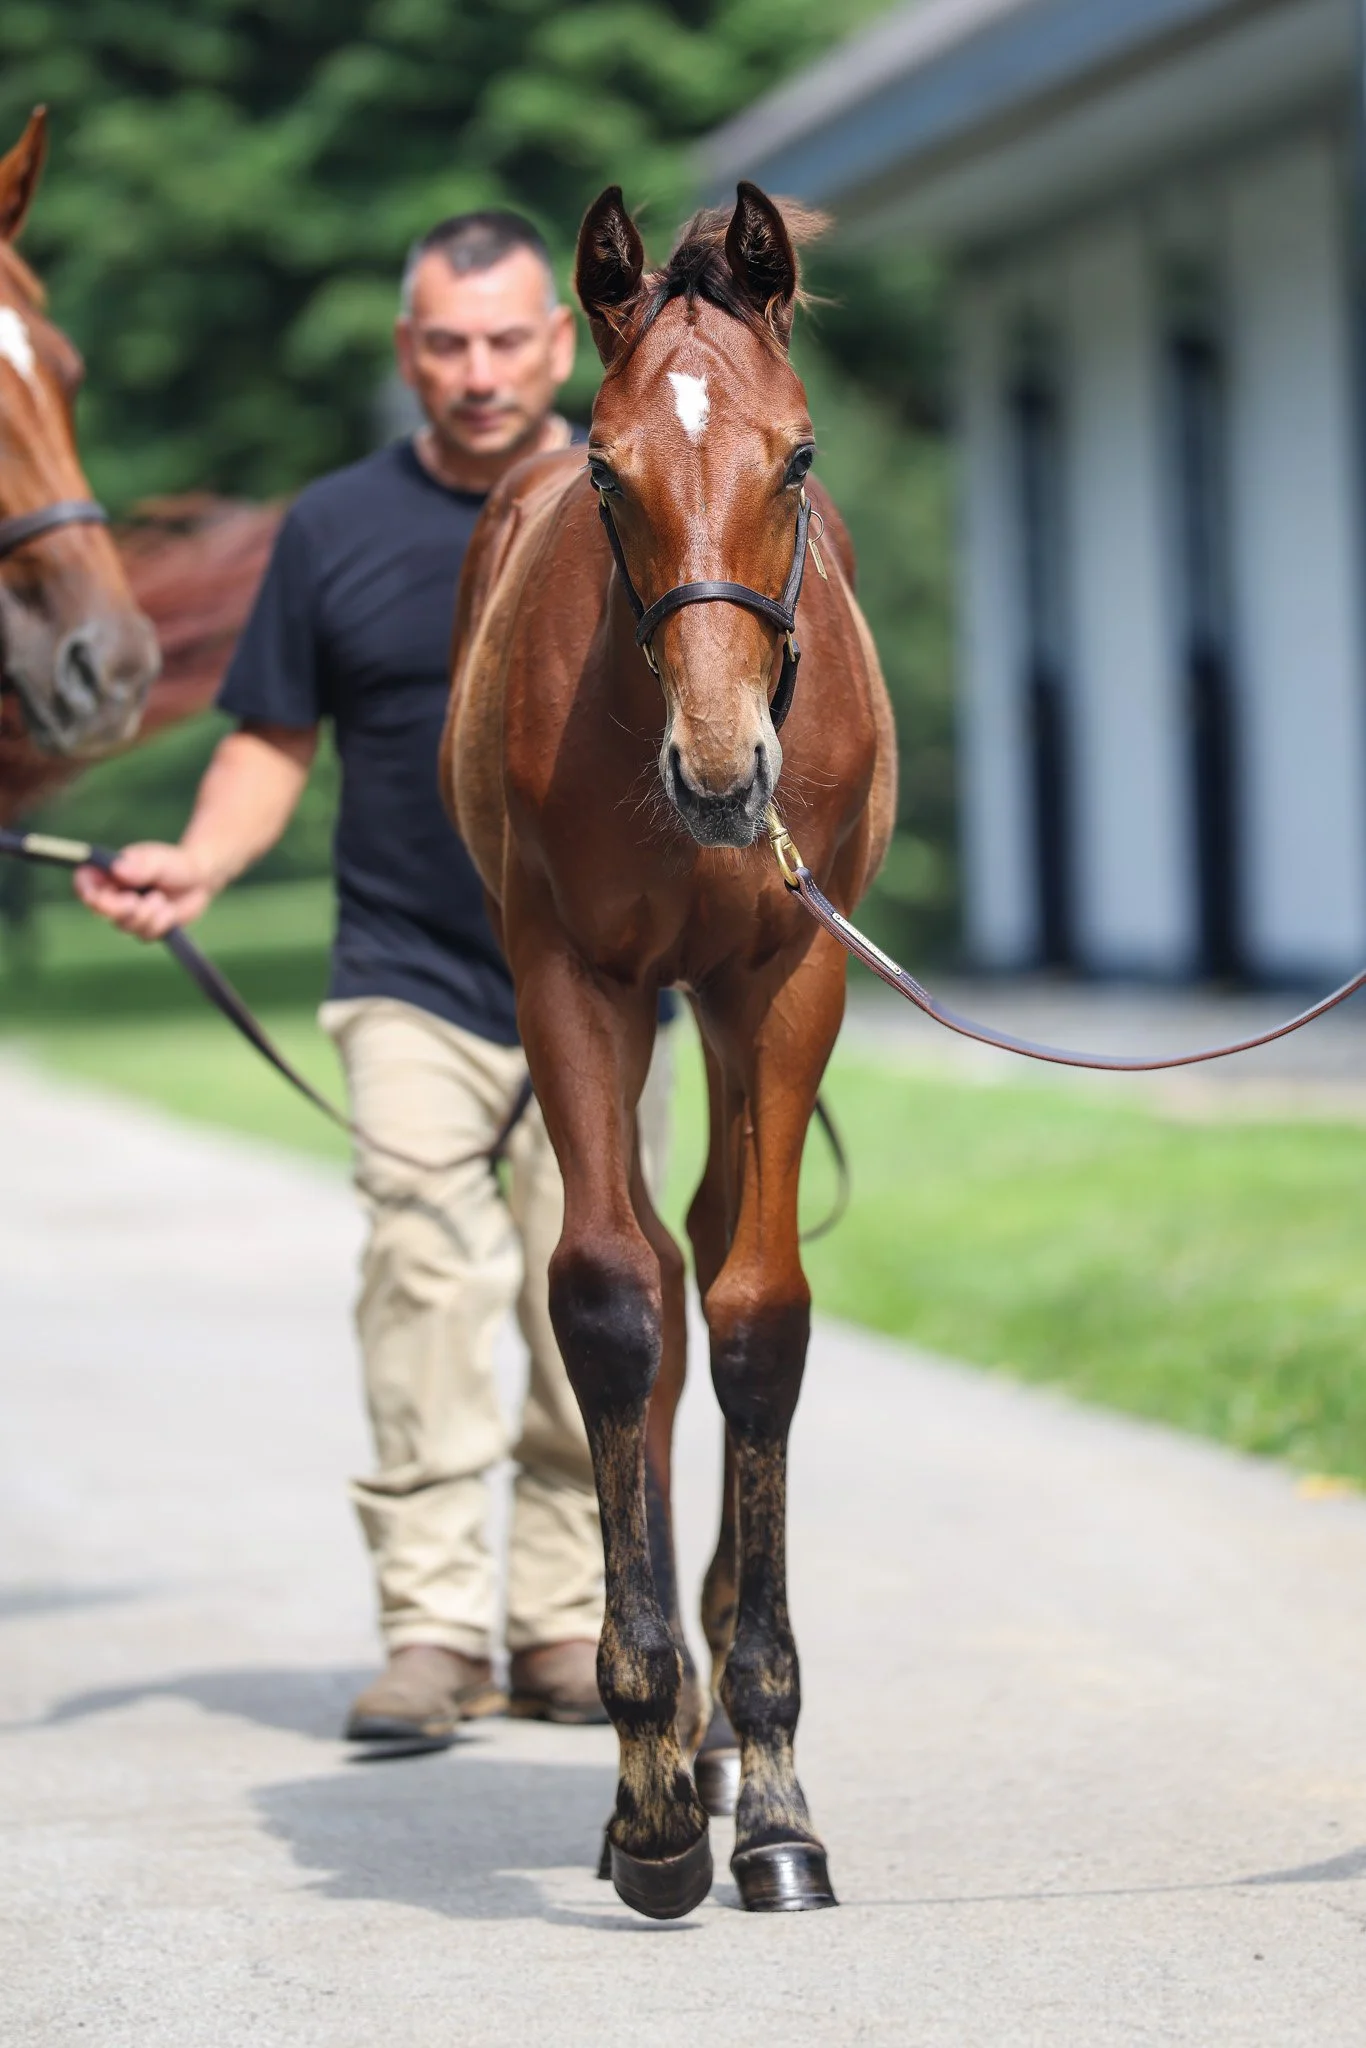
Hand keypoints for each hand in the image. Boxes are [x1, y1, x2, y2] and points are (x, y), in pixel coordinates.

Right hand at [73, 841, 217, 941]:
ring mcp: (128, 914)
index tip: (96, 896)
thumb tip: (117, 869)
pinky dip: (160, 923)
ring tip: (160, 898)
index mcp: (109, 873)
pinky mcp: (145, 928)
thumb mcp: (160, 860)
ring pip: (124, 925)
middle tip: (134, 901)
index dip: (85, 890)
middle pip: (100, 909)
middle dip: (118, 908)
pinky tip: (168, 910)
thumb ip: (141, 865)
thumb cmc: (175, 864)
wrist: (200, 879)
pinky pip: (145, 935)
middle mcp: (114, 894)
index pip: (84, 881)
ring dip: (145, 914)